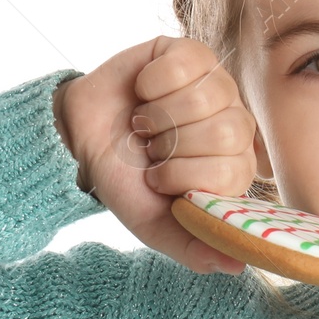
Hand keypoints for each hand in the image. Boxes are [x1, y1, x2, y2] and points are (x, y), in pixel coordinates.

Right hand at [55, 36, 258, 274]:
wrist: (81, 139)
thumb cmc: (125, 181)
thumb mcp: (154, 225)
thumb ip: (194, 248)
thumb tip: (237, 265)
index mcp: (233, 168)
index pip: (232, 171)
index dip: (185, 175)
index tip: (157, 178)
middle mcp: (235, 125)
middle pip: (225, 131)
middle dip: (172, 145)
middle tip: (150, 148)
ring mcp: (217, 86)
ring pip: (207, 96)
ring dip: (158, 114)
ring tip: (144, 122)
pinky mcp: (192, 53)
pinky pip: (186, 63)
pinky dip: (152, 82)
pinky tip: (143, 90)